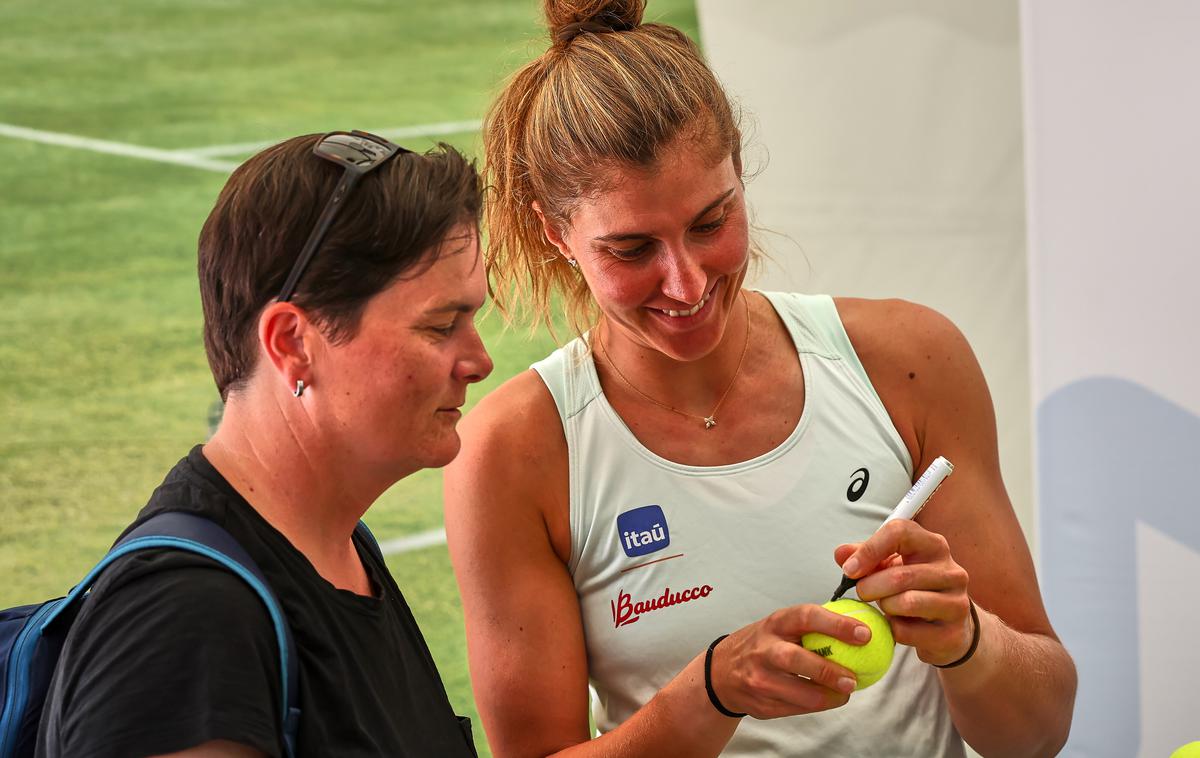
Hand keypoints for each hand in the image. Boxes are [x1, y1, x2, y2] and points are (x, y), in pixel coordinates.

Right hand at [708, 604, 871, 718]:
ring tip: (845, 692)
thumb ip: (812, 627)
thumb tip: (858, 628)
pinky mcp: (762, 704)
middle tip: (853, 679)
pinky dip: (817, 705)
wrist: (722, 672)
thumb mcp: (780, 626)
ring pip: (799, 693)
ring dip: (828, 696)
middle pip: (795, 659)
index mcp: (775, 624)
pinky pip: (797, 709)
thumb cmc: (762, 644)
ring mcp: (760, 679)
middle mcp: (764, 649)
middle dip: (828, 671)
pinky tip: (828, 698)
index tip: (864, 633)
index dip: (836, 624)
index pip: (806, 617)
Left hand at [836, 519, 973, 666]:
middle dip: (870, 587)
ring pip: (906, 603)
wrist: (948, 627)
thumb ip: (863, 556)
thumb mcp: (889, 566)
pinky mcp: (952, 633)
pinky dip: (893, 629)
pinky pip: (907, 631)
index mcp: (933, 545)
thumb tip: (841, 554)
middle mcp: (951, 571)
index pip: (900, 532)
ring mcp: (956, 603)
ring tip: (885, 606)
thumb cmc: (913, 589)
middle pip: (899, 575)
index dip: (869, 550)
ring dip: (884, 607)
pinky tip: (897, 624)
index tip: (850, 569)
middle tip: (862, 592)